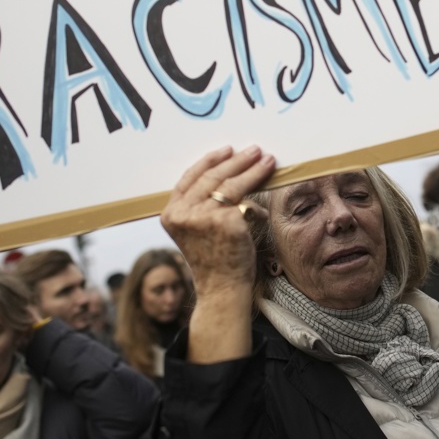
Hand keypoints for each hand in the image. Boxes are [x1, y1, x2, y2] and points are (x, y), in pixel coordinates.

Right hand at [160, 146, 274, 295]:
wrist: (221, 288)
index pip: (190, 178)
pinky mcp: (226, 222)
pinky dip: (257, 201)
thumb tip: (228, 169)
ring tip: (267, 161)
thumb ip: (200, 204)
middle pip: (212, 177)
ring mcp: (203, 217)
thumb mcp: (196, 228)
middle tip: (254, 150)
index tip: (227, 150)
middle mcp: (182, 214)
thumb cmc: (214, 258)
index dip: (210, 161)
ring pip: (232, 184)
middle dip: (236, 161)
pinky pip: (246, 203)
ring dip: (253, 170)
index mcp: (171, 214)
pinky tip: (265, 201)